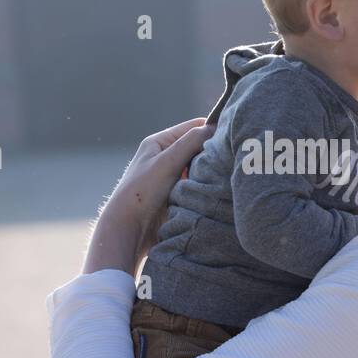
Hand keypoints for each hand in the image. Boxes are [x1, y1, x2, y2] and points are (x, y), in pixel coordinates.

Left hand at [83, 118, 214, 275]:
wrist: (128, 229)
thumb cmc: (142, 192)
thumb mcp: (166, 163)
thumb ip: (190, 142)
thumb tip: (215, 127)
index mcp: (159, 142)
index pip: (193, 127)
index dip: (211, 130)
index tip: (229, 139)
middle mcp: (165, 157)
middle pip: (198, 147)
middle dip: (212, 153)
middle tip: (229, 159)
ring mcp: (171, 176)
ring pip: (199, 167)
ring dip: (210, 171)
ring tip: (223, 175)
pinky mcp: (177, 194)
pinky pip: (197, 184)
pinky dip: (206, 185)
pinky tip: (215, 188)